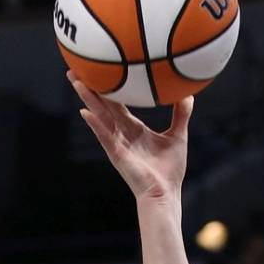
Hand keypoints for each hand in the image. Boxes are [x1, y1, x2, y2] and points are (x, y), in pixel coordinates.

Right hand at [68, 72, 191, 201]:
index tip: (97, 71)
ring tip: (76, 82)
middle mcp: (122, 133)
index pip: (116, 104)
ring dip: (88, 99)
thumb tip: (189, 94)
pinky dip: (95, 124)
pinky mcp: (117, 154)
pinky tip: (85, 112)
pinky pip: (105, 136)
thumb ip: (181, 115)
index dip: (107, 88)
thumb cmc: (170, 169)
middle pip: (102, 106)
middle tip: (75, 70)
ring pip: (100, 117)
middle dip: (89, 88)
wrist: (166, 193)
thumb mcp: (178, 135)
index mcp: (134, 129)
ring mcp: (117, 143)